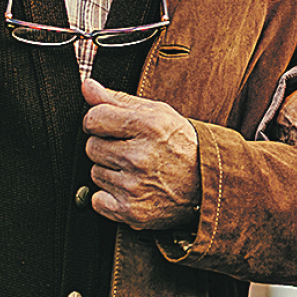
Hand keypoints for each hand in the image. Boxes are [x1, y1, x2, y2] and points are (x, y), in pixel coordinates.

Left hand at [81, 78, 201, 230]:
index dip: (100, 121)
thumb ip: (118, 99)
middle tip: (131, 150)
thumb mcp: (157, 114)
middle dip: (107, 147)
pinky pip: (98, 200)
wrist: (209, 182)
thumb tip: (88, 86)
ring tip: (136, 170)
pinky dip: (110, 197)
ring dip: (110, 171)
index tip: (112, 126)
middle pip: (91, 147)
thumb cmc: (182, 145)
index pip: (94, 118)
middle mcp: (141, 157)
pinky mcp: (132, 210)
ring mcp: (136, 186)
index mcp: (149, 127)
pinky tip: (131, 189)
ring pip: (95, 173)